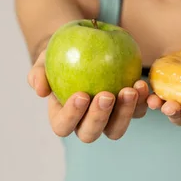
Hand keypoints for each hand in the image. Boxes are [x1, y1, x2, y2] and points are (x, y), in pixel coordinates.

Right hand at [27, 50, 149, 142]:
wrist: (85, 47)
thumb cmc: (61, 54)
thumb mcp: (46, 58)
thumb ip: (38, 72)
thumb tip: (39, 90)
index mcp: (63, 116)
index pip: (63, 126)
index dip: (71, 115)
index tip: (81, 95)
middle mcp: (85, 122)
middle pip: (91, 133)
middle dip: (99, 117)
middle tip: (107, 95)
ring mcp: (109, 118)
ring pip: (116, 129)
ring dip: (125, 112)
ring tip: (130, 89)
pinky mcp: (129, 108)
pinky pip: (138, 111)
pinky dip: (142, 101)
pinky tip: (141, 84)